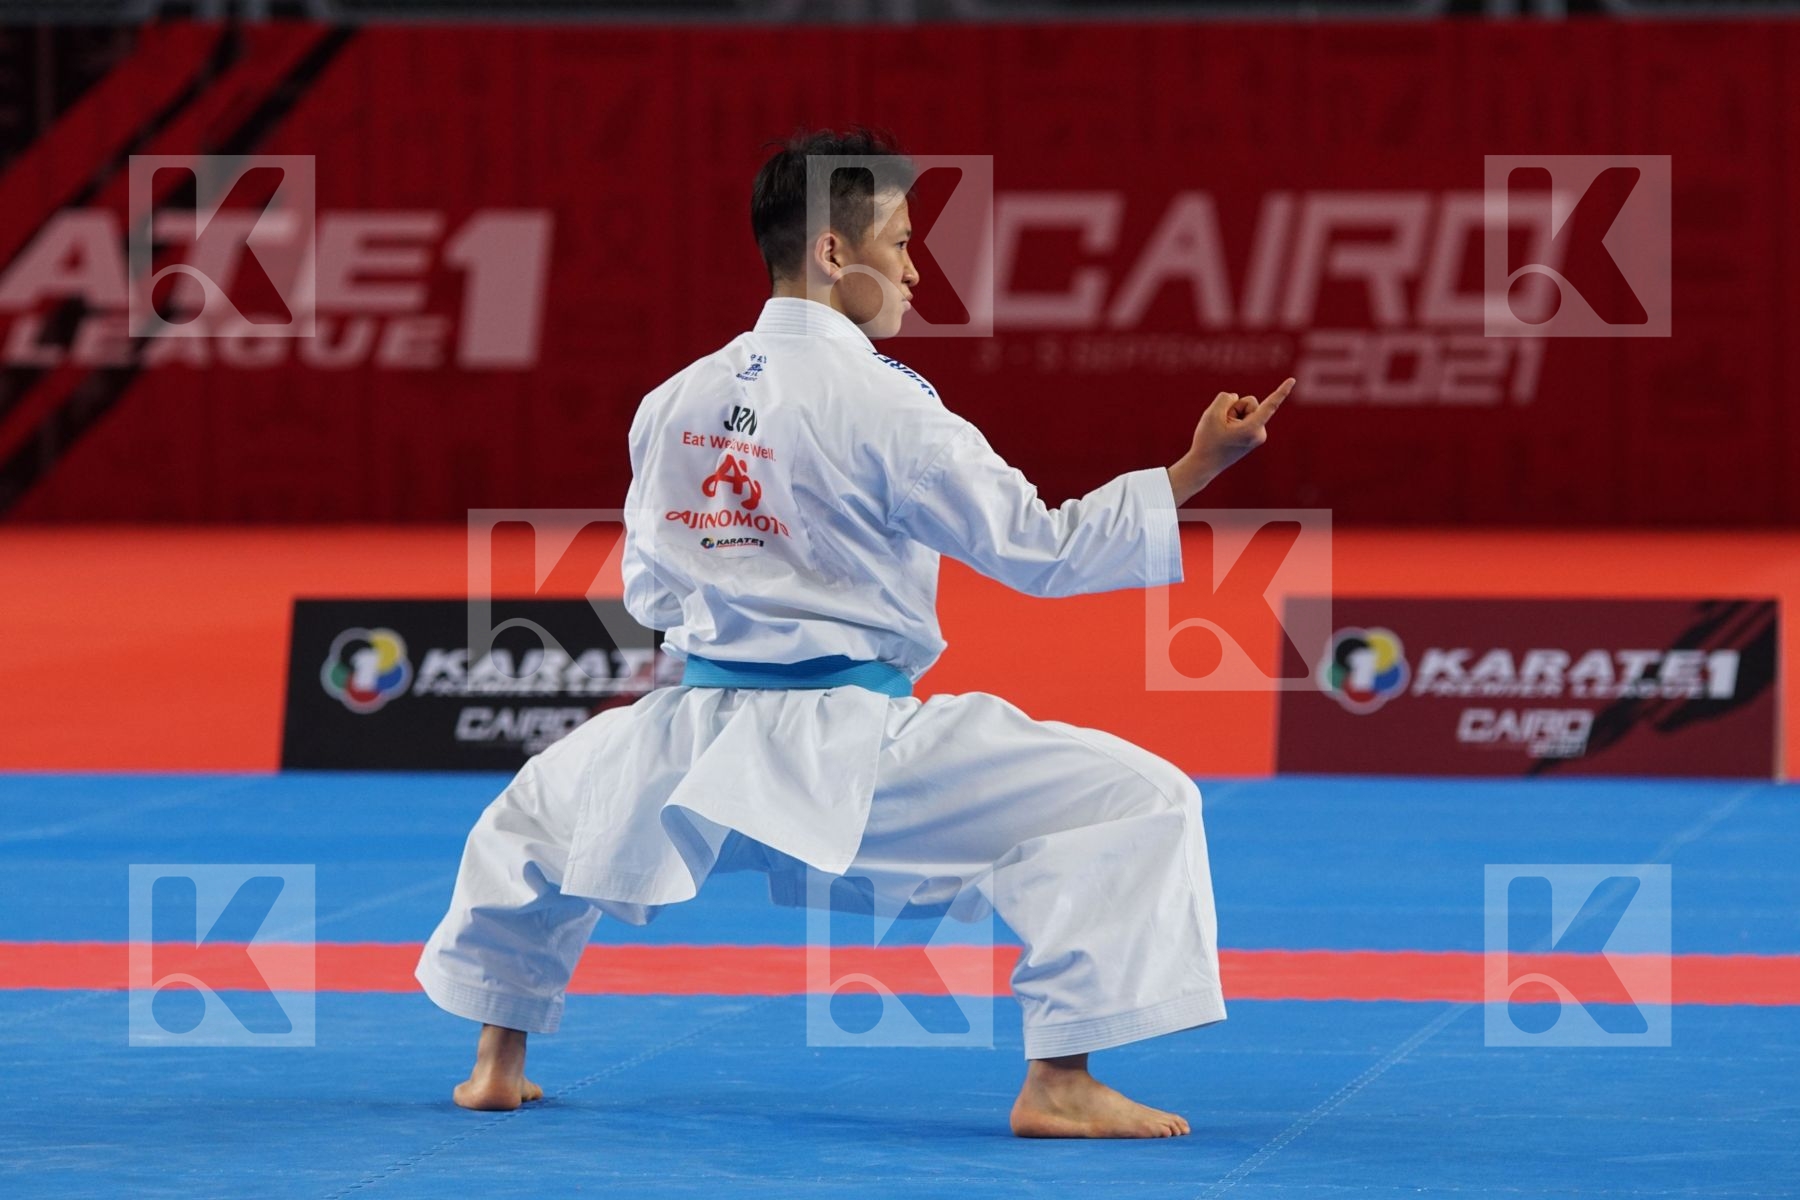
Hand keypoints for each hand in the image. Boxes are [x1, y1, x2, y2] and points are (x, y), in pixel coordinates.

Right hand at [1167, 377, 1293, 503]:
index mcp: (1252, 429)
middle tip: (1222, 426)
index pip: (1270, 405)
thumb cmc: (1207, 441)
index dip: (1282, 391)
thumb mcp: (1211, 414)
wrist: (1203, 465)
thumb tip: (1236, 398)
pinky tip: (1226, 433)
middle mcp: (1260, 433)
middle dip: (1235, 408)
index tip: (1292, 380)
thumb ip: (1225, 398)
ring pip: (1247, 410)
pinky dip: (1234, 420)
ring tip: (1223, 431)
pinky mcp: (1253, 437)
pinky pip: (1245, 417)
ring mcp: (1258, 436)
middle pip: (1250, 403)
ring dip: (1233, 415)